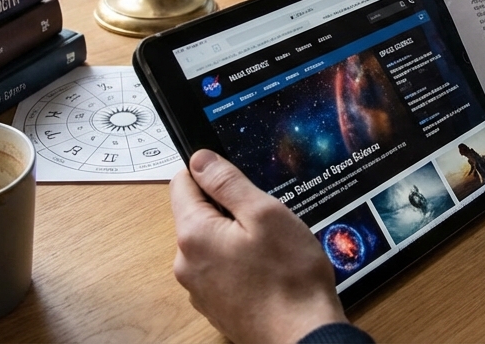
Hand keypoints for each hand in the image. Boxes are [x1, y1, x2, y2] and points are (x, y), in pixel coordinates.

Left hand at [170, 149, 346, 343]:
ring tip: (270, 248)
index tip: (236, 177)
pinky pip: (219, 269)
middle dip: (227, 208)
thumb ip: (227, 183)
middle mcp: (186, 263)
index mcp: (193, 234)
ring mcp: (198, 288)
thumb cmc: (289, 277)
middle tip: (265, 218)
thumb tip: (199, 159)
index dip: (209, 172)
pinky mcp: (214, 305)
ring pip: (210, 243)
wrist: (302, 335)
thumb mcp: (265, 214)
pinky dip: (238, 263)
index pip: (182, 182)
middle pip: (196, 214)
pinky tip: (266, 270)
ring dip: (234, 237)